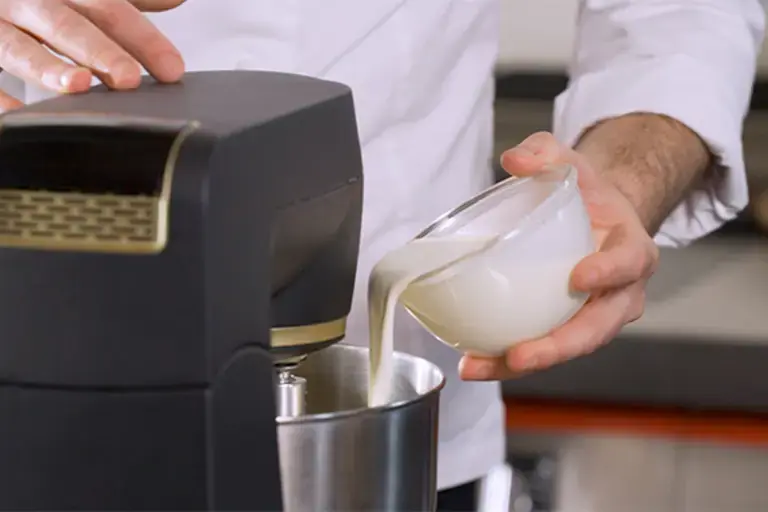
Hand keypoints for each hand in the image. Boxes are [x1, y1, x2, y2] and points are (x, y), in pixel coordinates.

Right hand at [0, 0, 185, 110]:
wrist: (0, 0)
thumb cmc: (42, 2)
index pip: (108, 6)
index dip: (142, 38)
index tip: (172, 69)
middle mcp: (26, 1)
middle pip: (64, 24)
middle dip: (97, 51)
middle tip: (128, 78)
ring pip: (18, 47)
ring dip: (47, 68)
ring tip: (78, 85)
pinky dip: (1, 97)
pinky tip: (21, 114)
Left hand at [459, 132, 658, 379]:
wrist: (598, 218)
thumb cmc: (588, 195)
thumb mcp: (571, 162)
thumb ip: (545, 152)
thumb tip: (514, 160)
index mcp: (632, 251)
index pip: (628, 264)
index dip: (609, 273)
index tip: (579, 276)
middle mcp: (620, 293)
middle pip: (596, 328)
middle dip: (557, 346)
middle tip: (518, 354)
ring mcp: (594, 316)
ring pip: (565, 348)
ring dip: (524, 363)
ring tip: (478, 366)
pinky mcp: (566, 327)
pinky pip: (543, 347)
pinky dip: (508, 358)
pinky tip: (473, 360)